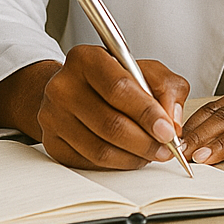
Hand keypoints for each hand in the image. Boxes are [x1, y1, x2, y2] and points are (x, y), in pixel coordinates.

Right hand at [37, 45, 189, 169]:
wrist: (72, 89)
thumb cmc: (111, 79)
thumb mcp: (142, 69)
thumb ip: (165, 86)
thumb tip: (171, 121)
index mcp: (85, 58)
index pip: (118, 87)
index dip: (146, 112)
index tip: (167, 130)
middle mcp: (63, 85)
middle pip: (110, 123)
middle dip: (145, 142)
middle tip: (165, 149)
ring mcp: (53, 116)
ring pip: (101, 149)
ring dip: (134, 157)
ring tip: (150, 153)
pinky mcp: (52, 143)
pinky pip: (90, 163)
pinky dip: (117, 164)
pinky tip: (129, 156)